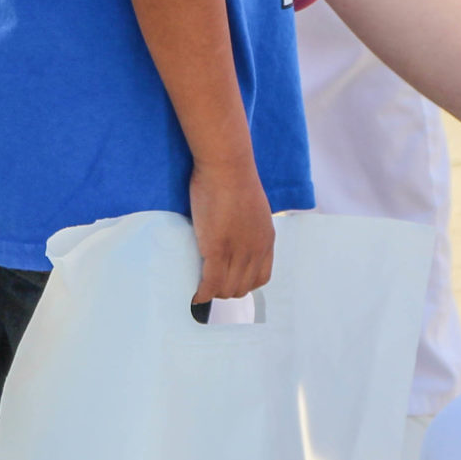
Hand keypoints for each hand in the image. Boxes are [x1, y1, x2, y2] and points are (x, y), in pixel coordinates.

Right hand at [187, 157, 274, 304]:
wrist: (226, 165)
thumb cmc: (234, 178)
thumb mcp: (253, 209)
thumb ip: (248, 227)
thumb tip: (233, 235)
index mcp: (266, 240)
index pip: (260, 278)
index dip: (243, 283)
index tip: (229, 280)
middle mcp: (255, 250)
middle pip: (242, 287)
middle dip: (225, 290)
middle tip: (208, 284)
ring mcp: (237, 251)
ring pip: (226, 289)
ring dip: (213, 292)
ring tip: (200, 287)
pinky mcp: (216, 248)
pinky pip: (210, 282)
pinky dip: (202, 293)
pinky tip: (194, 294)